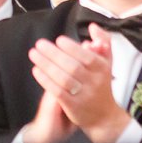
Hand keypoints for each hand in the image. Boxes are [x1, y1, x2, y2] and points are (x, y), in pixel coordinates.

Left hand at [29, 25, 129, 142]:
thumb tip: (92, 27)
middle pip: (72, 67)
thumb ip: (103, 42)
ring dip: (46, 65)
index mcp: (103, 69)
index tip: (58, 40)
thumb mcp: (107, 62)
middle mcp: (95, 82)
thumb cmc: (102, 84)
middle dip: (54, 54)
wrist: (105, 116)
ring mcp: (84, 95)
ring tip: (34, 54)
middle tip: (39, 44)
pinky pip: (58, 92)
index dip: (72, 48)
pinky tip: (36, 70)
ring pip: (64, 79)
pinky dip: (46, 80)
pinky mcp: (73, 106)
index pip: (87, 57)